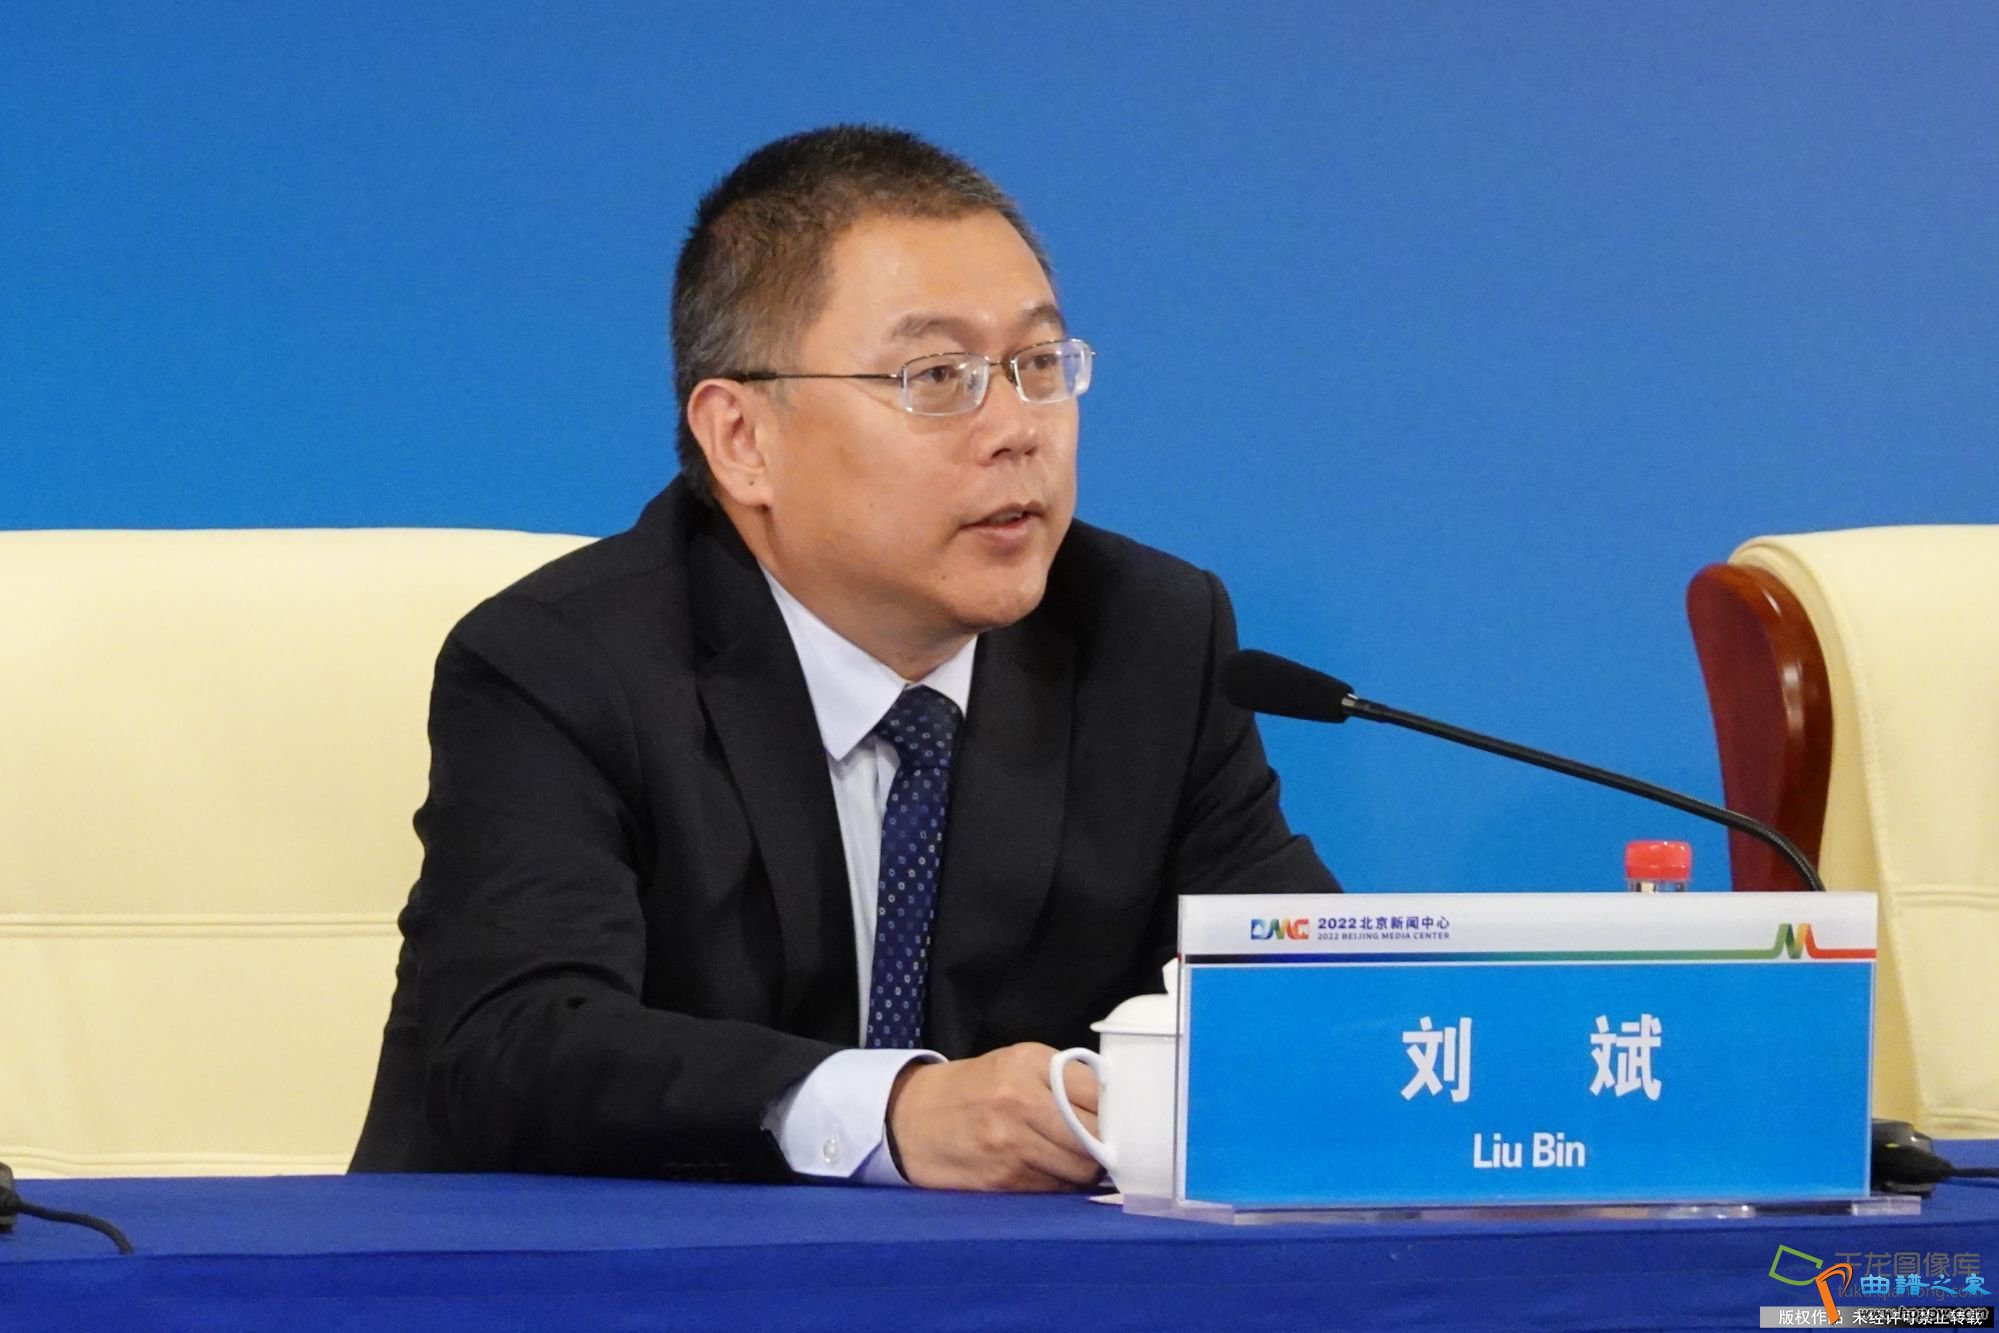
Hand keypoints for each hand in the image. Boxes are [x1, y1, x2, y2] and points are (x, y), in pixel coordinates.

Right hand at [885, 1043, 1101, 1191]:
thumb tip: (1117, 1105)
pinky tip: (1056, 1171)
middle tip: (1112, 1145)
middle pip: (1094, 1136)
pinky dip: (1063, 1184)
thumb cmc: (974, 1088)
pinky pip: (1053, 1188)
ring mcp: (1009, 1145)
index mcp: (1028, 1065)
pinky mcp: (1001, 1180)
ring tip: (1084, 1159)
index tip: (1129, 1118)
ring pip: (1078, 1168)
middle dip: (1109, 1145)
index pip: (1098, 1092)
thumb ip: (1064, 1078)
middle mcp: (1019, 1102)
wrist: (910, 1118)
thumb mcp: (1016, 1062)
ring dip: (1089, 1169)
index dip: (1120, 1111)